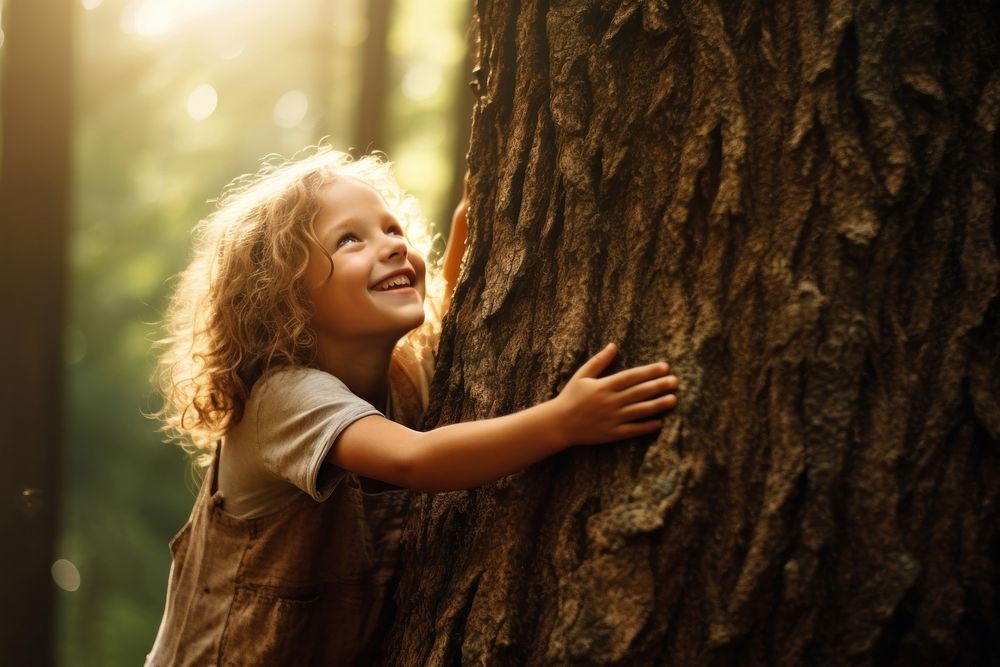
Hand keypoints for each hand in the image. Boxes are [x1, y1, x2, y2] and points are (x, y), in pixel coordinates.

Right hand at [553, 343, 678, 445]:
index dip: (649, 372)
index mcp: (604, 386)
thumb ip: (599, 361)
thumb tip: (613, 345)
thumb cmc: (570, 397)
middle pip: (640, 392)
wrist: (559, 424)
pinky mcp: (612, 433)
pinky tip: (659, 422)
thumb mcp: (581, 376)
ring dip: (658, 405)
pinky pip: (633, 430)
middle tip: (676, 381)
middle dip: (659, 386)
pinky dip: (647, 426)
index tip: (665, 367)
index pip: (632, 377)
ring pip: (640, 410)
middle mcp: (610, 401)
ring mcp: (612, 418)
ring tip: (674, 399)